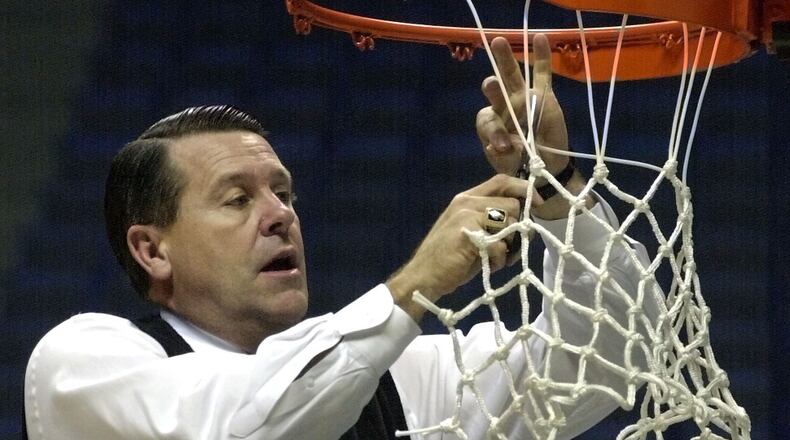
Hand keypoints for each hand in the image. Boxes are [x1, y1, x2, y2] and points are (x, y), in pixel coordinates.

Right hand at [387, 174, 535, 319]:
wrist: (423, 276)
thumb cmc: (448, 257)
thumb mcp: (468, 230)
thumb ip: (490, 220)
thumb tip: (523, 219)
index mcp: (466, 198)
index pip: (501, 181)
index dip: (523, 188)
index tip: (537, 203)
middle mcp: (466, 202)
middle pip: (511, 204)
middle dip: (516, 226)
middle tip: (508, 246)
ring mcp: (466, 216)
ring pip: (509, 223)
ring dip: (509, 245)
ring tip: (494, 258)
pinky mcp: (469, 234)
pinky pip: (501, 245)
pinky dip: (499, 260)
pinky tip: (489, 265)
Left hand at [475, 34, 568, 177]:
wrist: (544, 168)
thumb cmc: (519, 164)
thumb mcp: (508, 164)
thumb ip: (502, 156)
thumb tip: (496, 148)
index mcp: (491, 123)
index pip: (487, 121)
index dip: (493, 132)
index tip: (502, 147)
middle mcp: (503, 107)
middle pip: (494, 91)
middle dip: (491, 86)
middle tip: (490, 84)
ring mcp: (522, 98)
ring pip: (512, 77)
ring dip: (505, 60)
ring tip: (499, 43)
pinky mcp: (543, 96)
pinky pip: (542, 75)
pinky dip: (541, 57)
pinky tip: (540, 38)